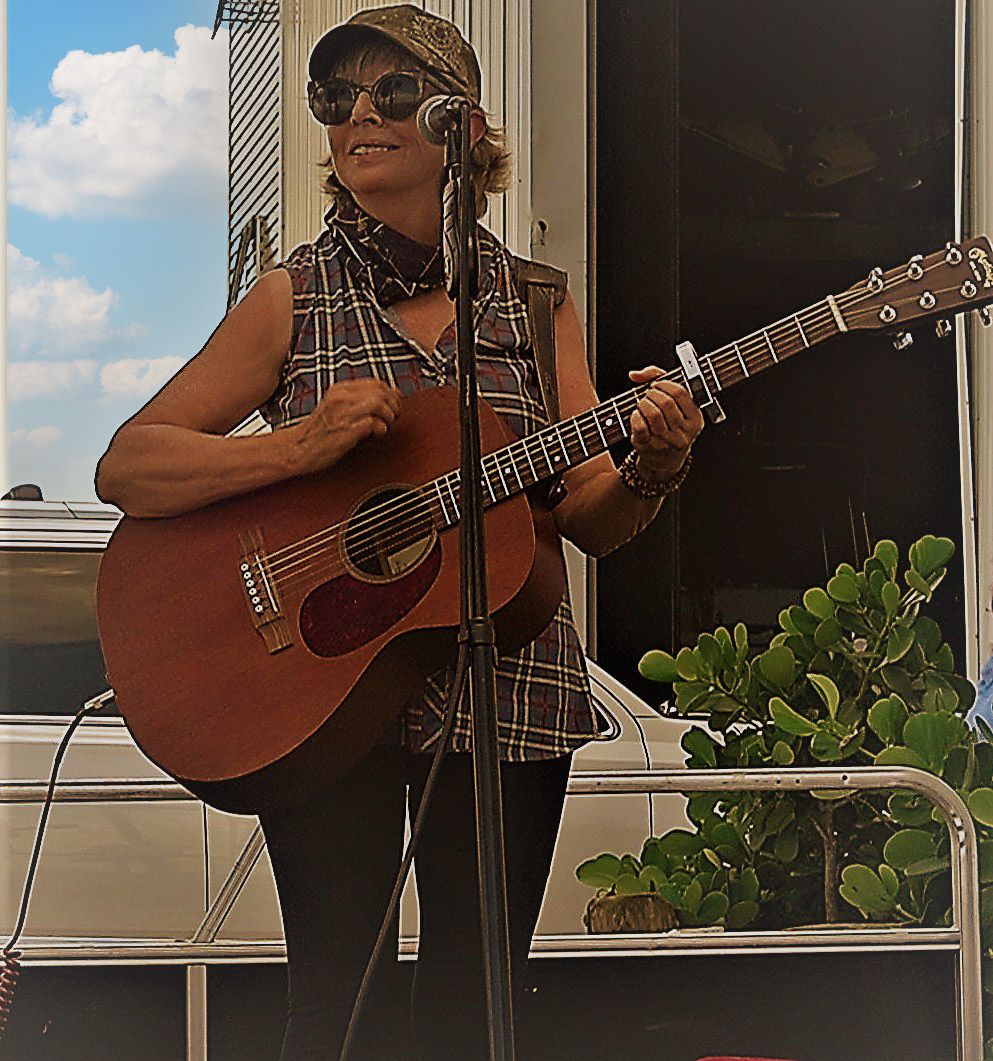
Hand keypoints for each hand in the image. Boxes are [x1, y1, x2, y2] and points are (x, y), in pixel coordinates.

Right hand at [292, 378, 401, 474]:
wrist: (297, 449)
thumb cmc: (319, 433)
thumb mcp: (337, 408)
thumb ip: (361, 401)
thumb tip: (393, 396)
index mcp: (340, 390)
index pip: (377, 383)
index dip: (392, 394)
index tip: (394, 405)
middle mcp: (341, 398)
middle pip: (381, 392)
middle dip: (394, 406)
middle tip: (393, 418)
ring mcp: (342, 413)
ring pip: (379, 403)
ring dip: (388, 417)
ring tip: (384, 427)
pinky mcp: (345, 430)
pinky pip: (372, 423)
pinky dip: (380, 429)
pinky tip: (375, 435)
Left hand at [627, 366, 704, 481]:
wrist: (665, 460)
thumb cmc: (671, 427)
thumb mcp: (677, 407)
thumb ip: (658, 380)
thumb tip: (635, 374)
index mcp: (696, 419)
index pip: (680, 392)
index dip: (664, 384)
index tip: (656, 385)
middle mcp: (684, 433)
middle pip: (665, 402)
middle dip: (652, 394)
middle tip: (648, 395)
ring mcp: (667, 442)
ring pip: (653, 413)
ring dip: (643, 404)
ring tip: (643, 404)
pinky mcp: (650, 447)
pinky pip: (640, 426)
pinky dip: (635, 416)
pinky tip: (638, 415)